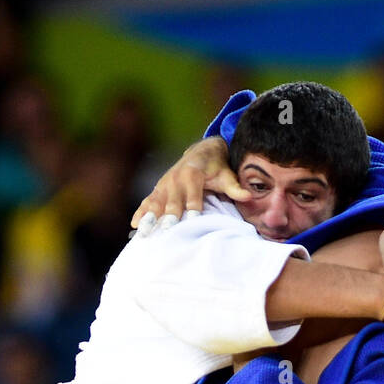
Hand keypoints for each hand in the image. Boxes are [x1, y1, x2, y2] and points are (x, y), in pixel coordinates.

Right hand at [131, 138, 252, 230]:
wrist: (201, 151)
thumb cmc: (216, 168)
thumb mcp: (226, 175)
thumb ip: (235, 187)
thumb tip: (249, 195)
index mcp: (193, 173)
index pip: (193, 194)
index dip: (193, 206)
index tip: (192, 220)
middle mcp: (176, 178)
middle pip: (172, 201)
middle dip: (169, 216)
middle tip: (166, 231)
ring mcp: (164, 183)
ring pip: (155, 202)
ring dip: (149, 217)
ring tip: (143, 232)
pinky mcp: (158, 189)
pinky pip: (147, 201)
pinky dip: (141, 212)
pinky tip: (134, 225)